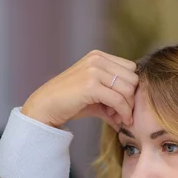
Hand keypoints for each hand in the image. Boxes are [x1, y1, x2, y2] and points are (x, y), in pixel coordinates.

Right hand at [21, 50, 138, 129]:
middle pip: (133, 78)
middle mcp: (97, 59)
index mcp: (98, 57)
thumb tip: (132, 114)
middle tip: (123, 114)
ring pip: (128, 88)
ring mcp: (93, 70)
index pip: (130, 69)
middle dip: (131, 99)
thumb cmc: (68, 103)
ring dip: (128, 108)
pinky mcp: (90, 85)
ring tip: (119, 119)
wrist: (45, 108)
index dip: (131, 88)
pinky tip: (119, 121)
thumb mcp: (94, 96)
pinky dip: (123, 113)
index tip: (123, 106)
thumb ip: (113, 98)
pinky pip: (118, 100)